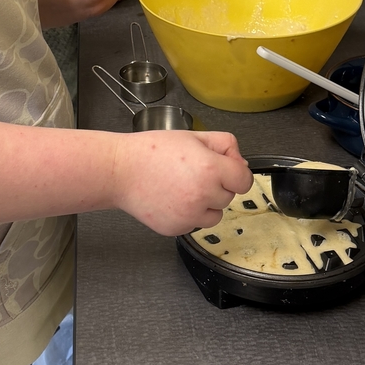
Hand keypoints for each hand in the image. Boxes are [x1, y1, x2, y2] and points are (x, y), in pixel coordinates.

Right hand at [112, 130, 252, 235]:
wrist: (120, 171)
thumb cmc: (151, 151)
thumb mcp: (191, 136)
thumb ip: (223, 145)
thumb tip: (240, 163)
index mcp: (210, 168)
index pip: (244, 180)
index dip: (236, 172)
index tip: (227, 169)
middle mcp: (203, 194)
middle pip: (229, 196)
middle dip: (217, 185)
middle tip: (193, 171)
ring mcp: (190, 215)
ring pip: (215, 214)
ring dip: (206, 203)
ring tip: (182, 186)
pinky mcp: (178, 229)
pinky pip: (195, 224)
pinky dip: (188, 214)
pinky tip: (171, 198)